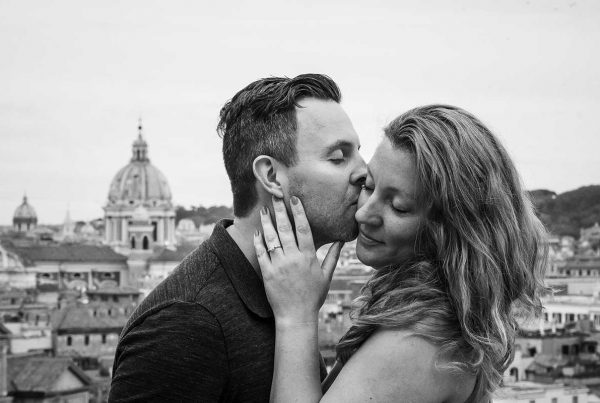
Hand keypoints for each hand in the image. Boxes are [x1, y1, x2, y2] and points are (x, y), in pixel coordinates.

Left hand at [254, 196, 342, 326]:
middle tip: (276, 196)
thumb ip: (332, 257)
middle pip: (286, 229)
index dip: (299, 212)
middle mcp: (293, 258)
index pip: (304, 229)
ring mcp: (279, 265)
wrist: (296, 316)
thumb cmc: (313, 297)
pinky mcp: (267, 273)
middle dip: (280, 210)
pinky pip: (261, 253)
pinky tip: (257, 232)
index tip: (295, 199)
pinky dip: (258, 242)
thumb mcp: (326, 276)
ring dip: (267, 222)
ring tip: (264, 210)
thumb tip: (341, 242)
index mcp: (308, 257)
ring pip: (272, 238)